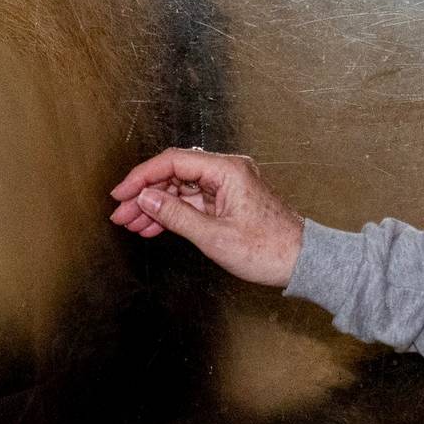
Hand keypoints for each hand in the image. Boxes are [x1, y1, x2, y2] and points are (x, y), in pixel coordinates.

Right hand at [107, 147, 304, 287]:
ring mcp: (228, 185)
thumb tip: (145, 199)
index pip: (172, 162)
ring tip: (131, 223)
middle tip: (121, 212)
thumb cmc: (268, 249)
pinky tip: (153, 226)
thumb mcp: (214, 236)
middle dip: (145, 194)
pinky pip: (193, 201)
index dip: (141, 177)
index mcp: (227, 170)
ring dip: (156, 205)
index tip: (121, 193)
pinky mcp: (228, 200)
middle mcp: (227, 171)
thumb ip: (175, 215)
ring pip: (181, 188)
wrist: (302, 262)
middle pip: (174, 173)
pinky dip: (173, 213)